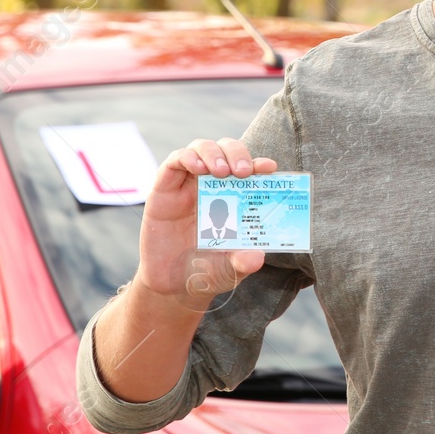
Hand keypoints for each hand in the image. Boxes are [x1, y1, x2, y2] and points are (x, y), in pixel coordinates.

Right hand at [135, 137, 277, 307]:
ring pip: (201, 148)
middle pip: (226, 150)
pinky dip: (187, 158)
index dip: (259, 164)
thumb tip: (257, 257)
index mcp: (234, 198)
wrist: (171, 285)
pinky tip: (198, 169)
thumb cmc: (205, 271)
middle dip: (237, 153)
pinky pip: (174, 161)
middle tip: (243, 171)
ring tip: (221, 170)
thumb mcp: (229, 270)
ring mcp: (188, 184)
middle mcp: (212, 185)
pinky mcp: (164, 187)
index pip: (249, 170)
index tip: (269, 167)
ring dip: (214, 152)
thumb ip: (242, 262)